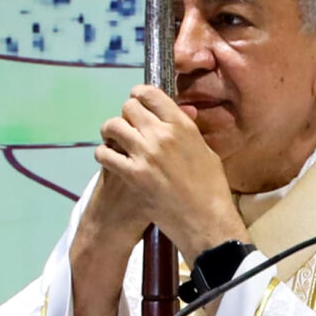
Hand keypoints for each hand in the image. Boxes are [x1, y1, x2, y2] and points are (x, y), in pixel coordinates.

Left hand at [94, 85, 246, 261]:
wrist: (205, 221)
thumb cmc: (211, 188)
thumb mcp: (206, 152)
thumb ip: (188, 130)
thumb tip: (181, 113)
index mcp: (182, 125)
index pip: (150, 94)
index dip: (139, 95)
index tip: (136, 102)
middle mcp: (162, 134)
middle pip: (129, 107)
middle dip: (126, 115)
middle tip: (128, 127)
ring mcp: (145, 154)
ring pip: (113, 126)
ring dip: (111, 132)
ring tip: (115, 141)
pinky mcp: (132, 175)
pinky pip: (105, 154)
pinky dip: (104, 154)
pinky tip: (110, 159)